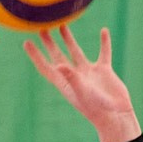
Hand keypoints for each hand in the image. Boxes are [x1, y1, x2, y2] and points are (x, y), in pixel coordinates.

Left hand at [22, 26, 140, 141]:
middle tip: (41, 28)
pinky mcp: (103, 71)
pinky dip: (104, 43)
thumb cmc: (96, 108)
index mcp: (65, 83)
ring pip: (76, 52)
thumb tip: (59, 65)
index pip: (46, 67)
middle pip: (58, 56)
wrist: (116, 116)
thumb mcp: (82, 92)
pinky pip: (103, 53)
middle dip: (49, 43)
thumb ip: (71, 78)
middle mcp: (74, 76)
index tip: (26, 43)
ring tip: (62, 25)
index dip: (35, 56)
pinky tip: (103, 31)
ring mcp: (88, 73)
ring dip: (69, 39)